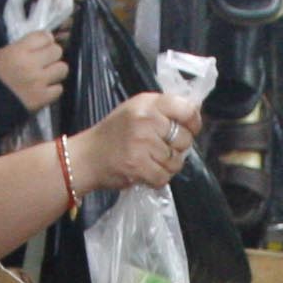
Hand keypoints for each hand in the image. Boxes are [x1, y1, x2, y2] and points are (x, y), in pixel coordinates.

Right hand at [0, 29, 67, 112]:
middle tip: (45, 61)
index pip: (44, 36)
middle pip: (57, 51)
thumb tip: (41, 44)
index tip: (43, 46)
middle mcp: (31, 64)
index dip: (46, 40)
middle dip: (52, 55)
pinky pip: (59, 88)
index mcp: (18, 51)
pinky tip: (44, 89)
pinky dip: (53, 89)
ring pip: (62, 68)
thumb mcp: (0, 55)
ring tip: (47, 76)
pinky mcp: (43, 98)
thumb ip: (21, 47)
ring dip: (56, 71)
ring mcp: (39, 82)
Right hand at [75, 91, 204, 194]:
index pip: (187, 109)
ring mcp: (142, 143)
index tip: (189, 129)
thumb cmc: (115, 133)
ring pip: (176, 161)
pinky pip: (164, 177)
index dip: (194, 123)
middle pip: (185, 138)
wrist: (87, 157)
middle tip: (160, 149)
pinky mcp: (138, 165)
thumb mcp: (137, 110)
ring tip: (150, 161)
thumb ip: (164, 110)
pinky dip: (157, 179)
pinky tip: (145, 171)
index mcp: (148, 103)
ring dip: (166, 166)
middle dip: (177, 148)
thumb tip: (196, 112)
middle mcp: (146, 119)